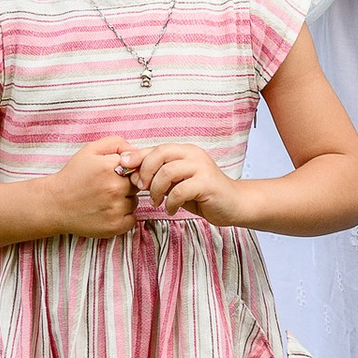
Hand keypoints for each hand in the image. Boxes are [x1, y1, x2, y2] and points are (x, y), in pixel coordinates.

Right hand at [43, 144, 141, 237]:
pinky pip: (132, 219)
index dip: (127, 170)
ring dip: (124, 201)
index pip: (137, 166)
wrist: (54, 204)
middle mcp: (115, 188)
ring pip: (134, 202)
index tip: (116, 174)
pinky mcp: (115, 226)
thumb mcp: (91, 151)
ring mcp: (115, 209)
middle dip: (126, 185)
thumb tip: (136, 151)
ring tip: (104, 200)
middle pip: (137, 184)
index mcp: (111, 168)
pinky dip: (124, 217)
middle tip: (107, 187)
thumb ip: (117, 143)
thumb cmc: (73, 176)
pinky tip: (107, 212)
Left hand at [121, 139, 241, 224]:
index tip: (124, 168)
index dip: (137, 157)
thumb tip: (132, 175)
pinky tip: (172, 209)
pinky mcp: (207, 183)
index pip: (156, 148)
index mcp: (184, 151)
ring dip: (156, 190)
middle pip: (161, 153)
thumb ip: (158, 177)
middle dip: (145, 171)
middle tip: (141, 188)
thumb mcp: (176, 183)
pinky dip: (170, 203)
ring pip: (168, 172)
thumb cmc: (201, 193)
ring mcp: (201, 167)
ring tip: (156, 202)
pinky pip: (179, 191)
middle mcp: (193, 154)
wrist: (232, 203)